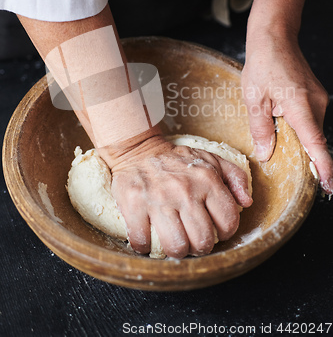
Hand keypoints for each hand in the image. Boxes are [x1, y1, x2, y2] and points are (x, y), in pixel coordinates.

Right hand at [100, 135, 251, 257]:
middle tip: (193, 240)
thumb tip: (247, 202)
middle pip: (202, 242)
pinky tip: (148, 236)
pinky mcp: (133, 205)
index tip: (215, 231)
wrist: (139, 150)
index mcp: (206, 180)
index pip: (228, 223)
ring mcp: (158, 199)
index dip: (224, 233)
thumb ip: (236, 177)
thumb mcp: (211, 159)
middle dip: (200, 247)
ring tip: (174, 241)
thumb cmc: (178, 160)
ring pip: (176, 247)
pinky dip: (144, 246)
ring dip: (176, 250)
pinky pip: (142, 241)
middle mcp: (184, 190)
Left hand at [242, 30, 332, 193]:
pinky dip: (298, 124)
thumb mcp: (254, 99)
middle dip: (299, 151)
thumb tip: (265, 154)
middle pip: (312, 139)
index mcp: (301, 106)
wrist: (275, 37)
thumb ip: (260, 129)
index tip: (330, 186)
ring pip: (310, 128)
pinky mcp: (316, 96)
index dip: (324, 167)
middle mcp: (317, 104)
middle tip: (277, 150)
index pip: (316, 144)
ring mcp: (319, 99)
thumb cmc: (263, 64)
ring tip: (273, 119)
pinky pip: (309, 118)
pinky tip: (280, 115)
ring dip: (295, 134)